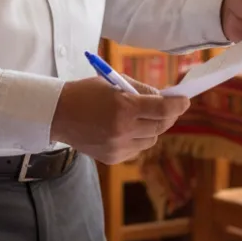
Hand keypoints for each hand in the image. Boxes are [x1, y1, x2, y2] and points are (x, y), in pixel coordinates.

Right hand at [50, 77, 190, 163]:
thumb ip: (140, 90)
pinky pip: (136, 149)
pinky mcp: (112, 158)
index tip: (184, 101)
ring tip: (137, 118)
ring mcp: (117, 146)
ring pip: (151, 140)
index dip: (178, 105)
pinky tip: (123, 130)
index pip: (163, 109)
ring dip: (151, 128)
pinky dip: (137, 139)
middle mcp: (123, 130)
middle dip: (167, 116)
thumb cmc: (85, 92)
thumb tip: (164, 98)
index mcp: (124, 107)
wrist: (57, 114)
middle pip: (161, 126)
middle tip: (166, 108)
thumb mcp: (113, 83)